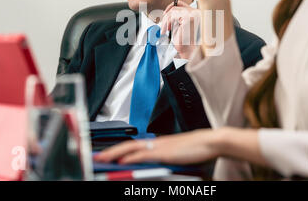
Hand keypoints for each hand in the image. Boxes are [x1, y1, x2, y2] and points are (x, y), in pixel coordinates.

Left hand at [93, 129, 220, 164]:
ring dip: (115, 153)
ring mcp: (159, 146)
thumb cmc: (198, 149)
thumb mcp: (177, 155)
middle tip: (98, 157)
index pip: (133, 145)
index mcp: (158, 143)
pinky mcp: (164, 152)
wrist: (210, 142)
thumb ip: (164, 158)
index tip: (108, 154)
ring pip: (131, 148)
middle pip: (128, 145)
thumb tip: (153, 166)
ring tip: (103, 159)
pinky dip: (131, 157)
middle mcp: (156, 143)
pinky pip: (144, 155)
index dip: (119, 149)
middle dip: (111, 151)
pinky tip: (122, 161)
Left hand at [161, 0, 200, 59]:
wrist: (187, 50)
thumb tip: (166, 12)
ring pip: (173, 11)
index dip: (170, 7)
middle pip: (175, 7)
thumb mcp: (179, 25)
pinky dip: (167, 23)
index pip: (180, 3)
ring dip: (166, 21)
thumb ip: (176, 16)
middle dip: (166, 16)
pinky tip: (168, 30)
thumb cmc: (184, 40)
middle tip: (163, 25)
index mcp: (196, 12)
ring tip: (165, 29)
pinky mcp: (188, 18)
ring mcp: (193, 14)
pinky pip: (173, 16)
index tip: (164, 14)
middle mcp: (196, 12)